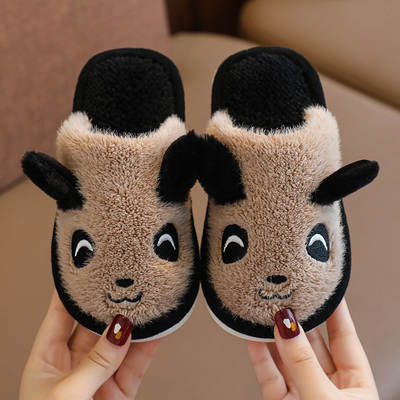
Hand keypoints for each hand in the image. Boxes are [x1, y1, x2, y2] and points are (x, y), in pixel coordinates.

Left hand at [19, 291, 159, 399]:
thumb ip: (96, 363)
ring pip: (120, 340)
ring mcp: (99, 375)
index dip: (72, 290)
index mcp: (46, 360)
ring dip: (135, 322)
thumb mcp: (66, 396)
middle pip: (94, 323)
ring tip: (148, 299)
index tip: (88, 267)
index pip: (60, 314)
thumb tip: (120, 330)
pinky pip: (137, 362)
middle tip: (126, 279)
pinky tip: (159, 327)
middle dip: (110, 303)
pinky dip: (150, 345)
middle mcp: (73, 363)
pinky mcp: (121, 390)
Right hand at [247, 299, 378, 398]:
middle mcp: (329, 386)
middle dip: (298, 320)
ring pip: (287, 358)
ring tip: (263, 312)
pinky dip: (259, 357)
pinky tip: (251, 338)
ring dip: (274, 336)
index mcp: (355, 384)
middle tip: (285, 296)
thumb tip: (287, 328)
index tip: (324, 286)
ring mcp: (303, 393)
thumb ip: (304, 364)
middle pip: (312, 344)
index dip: (335, 310)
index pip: (344, 336)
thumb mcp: (325, 399)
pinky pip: (269, 375)